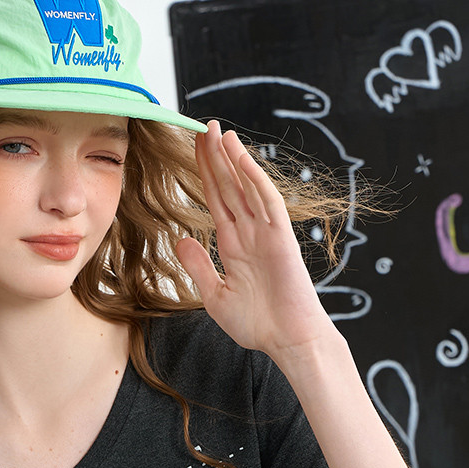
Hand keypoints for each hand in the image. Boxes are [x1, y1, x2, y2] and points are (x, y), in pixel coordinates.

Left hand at [175, 120, 332, 357]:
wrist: (288, 341)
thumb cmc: (258, 325)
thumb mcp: (215, 296)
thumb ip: (199, 266)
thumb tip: (180, 239)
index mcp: (232, 244)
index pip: (216, 199)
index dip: (205, 173)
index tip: (194, 149)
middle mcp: (248, 233)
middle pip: (229, 186)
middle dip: (215, 157)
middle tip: (204, 126)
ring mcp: (265, 232)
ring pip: (246, 186)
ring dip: (233, 158)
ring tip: (219, 131)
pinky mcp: (281, 237)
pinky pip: (266, 200)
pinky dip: (254, 177)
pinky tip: (240, 157)